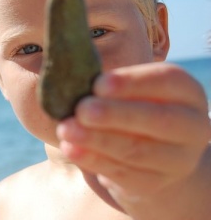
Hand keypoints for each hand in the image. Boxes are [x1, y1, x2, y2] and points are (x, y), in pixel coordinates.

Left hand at [56, 62, 210, 217]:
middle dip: (115, 114)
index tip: (98, 84)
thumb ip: (106, 84)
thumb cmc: (132, 107)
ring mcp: (178, 159)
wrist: (152, 155)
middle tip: (81, 110)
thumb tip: (67, 75)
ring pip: (137, 150)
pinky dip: (93, 160)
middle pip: (158, 119)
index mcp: (187, 92)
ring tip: (65, 130)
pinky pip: (123, 173)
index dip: (132, 82)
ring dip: (97, 140)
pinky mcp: (155, 183)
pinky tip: (71, 149)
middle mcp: (192, 126)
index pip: (167, 81)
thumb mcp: (128, 91)